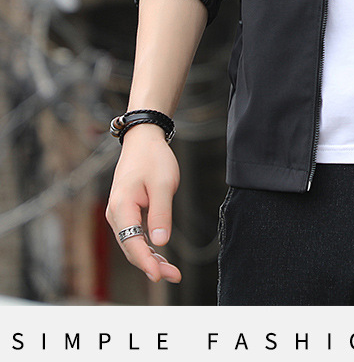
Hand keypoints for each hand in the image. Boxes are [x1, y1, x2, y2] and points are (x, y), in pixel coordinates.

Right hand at [105, 123, 181, 283]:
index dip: (145, 261)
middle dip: (151, 264)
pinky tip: (161, 257)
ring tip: (172, 272)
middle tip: (174, 276)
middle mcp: (116, 214)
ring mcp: (119, 214)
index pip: (132, 242)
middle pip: (131, 247)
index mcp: (121, 207)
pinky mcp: (127, 213)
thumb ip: (161, 212)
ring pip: (133, 244)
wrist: (143, 140)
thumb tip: (160, 241)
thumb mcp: (164, 184)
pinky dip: (148, 247)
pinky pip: (135, 235)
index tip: (159, 275)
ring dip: (150, 258)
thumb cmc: (153, 159)